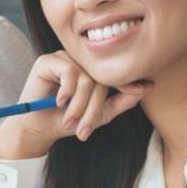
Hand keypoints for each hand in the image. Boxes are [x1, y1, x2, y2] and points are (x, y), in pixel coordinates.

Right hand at [0, 51, 149, 159]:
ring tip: (70, 119)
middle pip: (100, 78)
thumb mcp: (101, 114)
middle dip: (93, 107)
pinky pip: (69, 71)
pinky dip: (66, 91)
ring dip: (78, 104)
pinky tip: (59, 102)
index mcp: (93, 71)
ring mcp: (64, 58)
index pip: (113, 74)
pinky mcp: (48, 60)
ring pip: (85, 78)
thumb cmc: (66, 120)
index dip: (126, 83)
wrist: (38, 128)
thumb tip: (148, 86)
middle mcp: (80, 62)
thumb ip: (123, 100)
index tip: (138, 90)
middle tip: (84, 128)